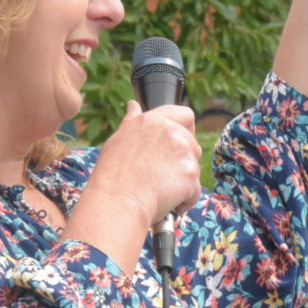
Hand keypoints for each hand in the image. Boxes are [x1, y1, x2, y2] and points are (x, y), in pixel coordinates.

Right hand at [82, 101, 200, 229]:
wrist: (117, 202)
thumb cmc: (112, 176)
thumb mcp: (118, 140)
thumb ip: (131, 122)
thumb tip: (134, 105)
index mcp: (152, 120)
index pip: (184, 114)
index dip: (186, 130)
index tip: (177, 145)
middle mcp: (170, 131)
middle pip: (193, 144)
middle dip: (183, 160)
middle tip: (161, 175)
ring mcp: (183, 152)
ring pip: (194, 167)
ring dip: (183, 181)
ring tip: (159, 190)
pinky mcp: (191, 174)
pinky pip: (195, 189)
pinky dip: (185, 199)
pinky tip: (167, 202)